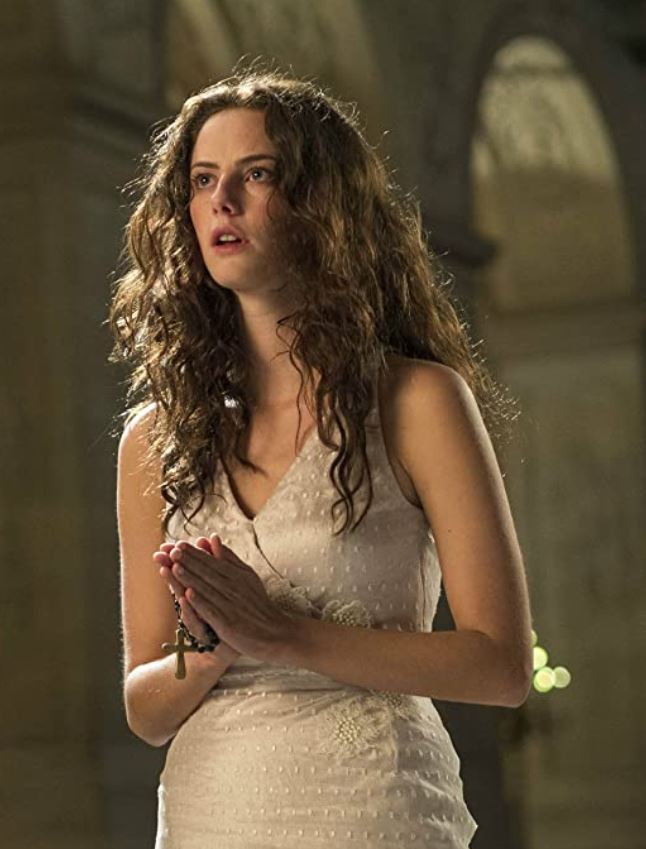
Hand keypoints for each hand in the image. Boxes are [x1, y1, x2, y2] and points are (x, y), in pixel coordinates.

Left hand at [167, 533, 296, 661]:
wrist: (273, 633)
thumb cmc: (257, 604)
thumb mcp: (246, 575)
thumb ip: (228, 557)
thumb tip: (212, 537)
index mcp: (235, 575)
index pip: (211, 561)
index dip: (194, 553)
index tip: (178, 544)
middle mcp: (232, 587)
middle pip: (206, 572)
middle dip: (188, 561)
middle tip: (171, 550)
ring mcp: (230, 605)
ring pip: (206, 589)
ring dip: (190, 578)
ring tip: (175, 567)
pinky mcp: (228, 623)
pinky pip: (212, 611)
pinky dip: (200, 602)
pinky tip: (188, 595)